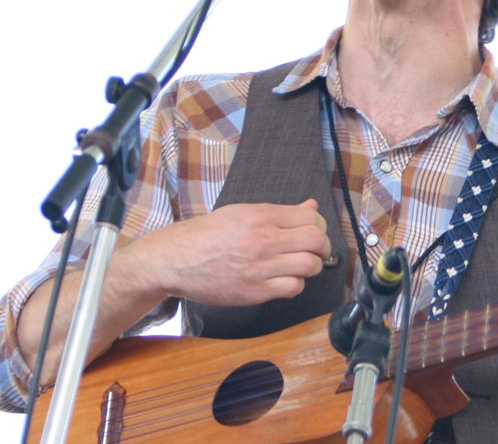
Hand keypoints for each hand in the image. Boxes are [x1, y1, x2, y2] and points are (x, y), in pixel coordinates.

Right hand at [114, 199, 332, 307]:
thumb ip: (279, 212)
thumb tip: (310, 205)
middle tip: (314, 249)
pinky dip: (294, 284)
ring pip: (309, 265)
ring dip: (309, 265)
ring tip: (297, 264)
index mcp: (261, 215)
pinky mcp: (255, 291)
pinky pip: (293, 288)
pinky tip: (283, 279)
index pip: (311, 218)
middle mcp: (263, 240)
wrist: (176, 259)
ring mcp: (260, 267)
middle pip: (316, 241)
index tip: (313, 230)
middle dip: (321, 245)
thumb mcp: (242, 212)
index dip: (319, 225)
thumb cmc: (207, 235)